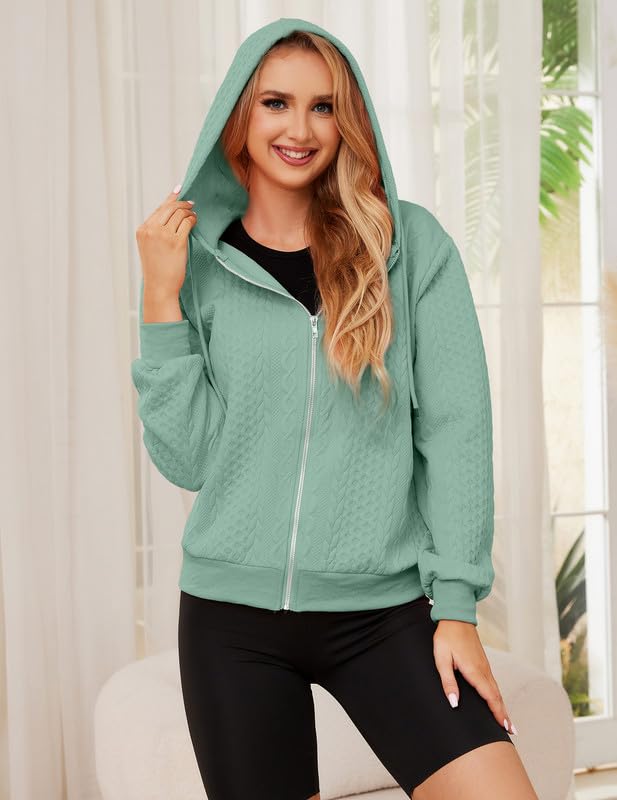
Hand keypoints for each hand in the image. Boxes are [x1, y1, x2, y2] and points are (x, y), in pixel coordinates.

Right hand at [135, 187, 196, 300]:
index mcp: (142, 230)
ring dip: (189, 211)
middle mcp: (151, 230)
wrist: (159, 288)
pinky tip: (195, 221)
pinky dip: (193, 219)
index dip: (171, 199)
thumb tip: (173, 215)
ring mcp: (163, 235)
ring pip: (179, 213)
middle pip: (169, 207)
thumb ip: (157, 231)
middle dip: (182, 203)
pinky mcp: (176, 242)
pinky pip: (187, 222)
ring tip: (193, 214)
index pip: (159, 209)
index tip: (179, 190)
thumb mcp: (150, 247)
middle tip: (191, 204)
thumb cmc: (157, 270)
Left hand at [433, 619, 517, 735]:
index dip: (497, 713)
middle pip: (496, 695)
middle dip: (504, 713)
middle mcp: (483, 669)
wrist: (456, 617)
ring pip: (496, 689)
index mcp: (474, 670)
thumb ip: (448, 682)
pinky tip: (496, 700)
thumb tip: (454, 703)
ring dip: (502, 705)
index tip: (505, 726)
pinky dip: (497, 695)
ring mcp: (484, 665)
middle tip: (512, 730)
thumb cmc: (447, 637)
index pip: (489, 696)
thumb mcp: (442, 659)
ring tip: (506, 721)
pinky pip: (492, 682)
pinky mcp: (482, 662)